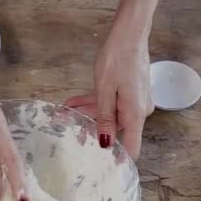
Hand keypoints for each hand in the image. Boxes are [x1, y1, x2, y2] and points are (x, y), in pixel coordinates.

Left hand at [65, 26, 153, 158]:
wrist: (129, 34)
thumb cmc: (118, 59)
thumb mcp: (105, 91)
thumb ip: (104, 119)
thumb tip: (105, 144)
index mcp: (135, 114)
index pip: (131, 147)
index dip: (117, 159)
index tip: (99, 167)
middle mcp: (138, 111)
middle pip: (114, 129)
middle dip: (89, 130)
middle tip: (66, 131)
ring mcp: (134, 101)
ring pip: (108, 114)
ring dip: (86, 114)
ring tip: (63, 114)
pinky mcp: (129, 92)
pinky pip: (111, 103)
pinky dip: (94, 103)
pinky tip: (72, 103)